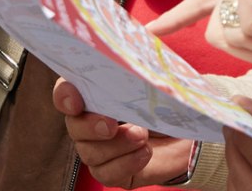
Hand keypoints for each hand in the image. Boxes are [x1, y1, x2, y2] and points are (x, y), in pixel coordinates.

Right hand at [53, 78, 195, 185]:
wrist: (187, 136)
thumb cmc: (167, 105)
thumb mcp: (159, 85)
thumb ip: (145, 77)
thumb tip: (149, 78)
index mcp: (94, 93)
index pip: (65, 92)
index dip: (64, 95)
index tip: (75, 101)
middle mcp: (89, 122)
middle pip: (73, 127)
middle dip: (90, 126)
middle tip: (112, 124)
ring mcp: (98, 150)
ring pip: (90, 153)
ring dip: (117, 145)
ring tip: (142, 136)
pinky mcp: (112, 173)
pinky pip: (106, 175)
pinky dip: (125, 164)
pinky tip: (144, 153)